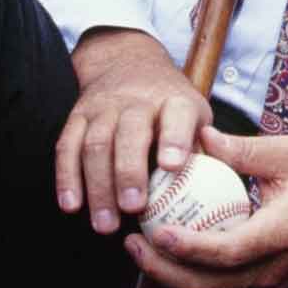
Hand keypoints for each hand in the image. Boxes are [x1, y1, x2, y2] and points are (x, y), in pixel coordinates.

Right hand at [58, 28, 212, 233]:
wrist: (128, 63)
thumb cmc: (171, 108)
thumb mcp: (197, 117)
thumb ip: (205, 154)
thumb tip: (220, 200)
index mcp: (174, 102)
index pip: (176, 116)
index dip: (174, 140)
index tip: (172, 167)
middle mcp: (138, 101)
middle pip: (130, 133)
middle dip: (129, 172)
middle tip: (133, 208)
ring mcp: (104, 108)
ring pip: (96, 143)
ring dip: (98, 185)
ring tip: (105, 224)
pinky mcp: (78, 116)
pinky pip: (67, 146)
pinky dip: (67, 178)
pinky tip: (71, 206)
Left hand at [126, 127, 287, 287]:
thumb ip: (245, 150)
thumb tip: (200, 136)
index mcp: (282, 234)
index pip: (230, 252)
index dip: (190, 248)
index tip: (157, 231)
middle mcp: (273, 270)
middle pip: (211, 287)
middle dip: (164, 272)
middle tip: (133, 243)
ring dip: (169, 281)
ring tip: (140, 250)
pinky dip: (186, 286)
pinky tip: (163, 262)